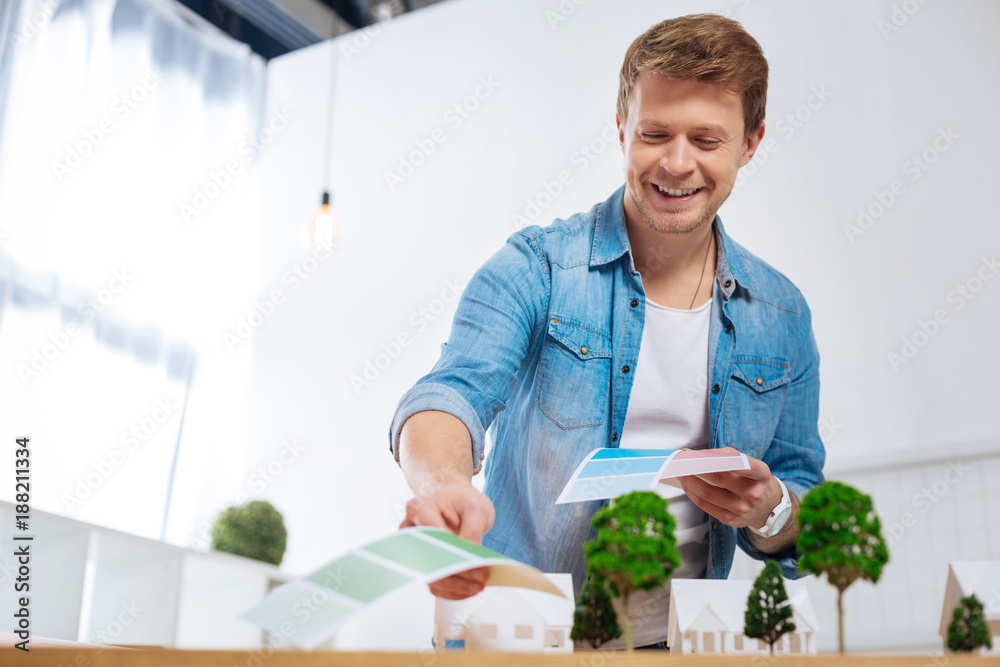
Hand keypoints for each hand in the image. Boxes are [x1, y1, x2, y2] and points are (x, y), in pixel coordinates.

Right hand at [398, 484, 495, 599]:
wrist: (456, 502)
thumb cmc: (464, 501)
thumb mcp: (476, 507)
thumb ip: (472, 530)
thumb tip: (470, 558)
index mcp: (421, 508)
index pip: (434, 535)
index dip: (455, 553)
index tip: (478, 564)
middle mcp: (410, 528)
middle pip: (428, 558)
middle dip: (456, 573)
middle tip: (481, 580)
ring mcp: (412, 547)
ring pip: (428, 575)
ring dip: (454, 586)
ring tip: (478, 586)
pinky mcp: (420, 561)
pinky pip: (431, 581)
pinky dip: (450, 590)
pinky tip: (467, 589)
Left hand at [677, 447, 779, 529]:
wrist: (767, 507)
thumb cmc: (751, 479)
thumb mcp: (749, 464)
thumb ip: (724, 456)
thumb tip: (692, 453)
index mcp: (761, 474)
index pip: (744, 464)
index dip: (718, 458)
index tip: (698, 454)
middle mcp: (754, 493)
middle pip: (719, 477)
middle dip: (696, 466)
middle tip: (681, 460)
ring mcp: (742, 508)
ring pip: (707, 493)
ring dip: (689, 480)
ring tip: (680, 471)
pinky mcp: (730, 519)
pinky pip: (705, 505)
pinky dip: (692, 493)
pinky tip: (687, 485)